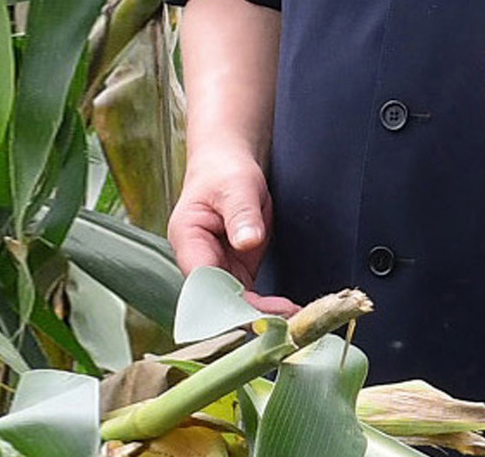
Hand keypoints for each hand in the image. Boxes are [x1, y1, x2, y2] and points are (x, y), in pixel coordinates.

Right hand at [167, 148, 295, 314]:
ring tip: (296, 318)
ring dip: (262, 315)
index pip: (202, 281)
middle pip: (219, 300)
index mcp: (188, 240)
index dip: (225, 301)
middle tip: (286, 318)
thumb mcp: (236, 186)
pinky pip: (249, 295)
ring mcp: (218, 268)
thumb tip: (248, 242)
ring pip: (235, 303)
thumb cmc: (225, 171)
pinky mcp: (236, 269)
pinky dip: (267, 306)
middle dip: (250, 314)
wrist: (228, 164)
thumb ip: (241, 214)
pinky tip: (291, 311)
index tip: (256, 310)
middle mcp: (200, 260)